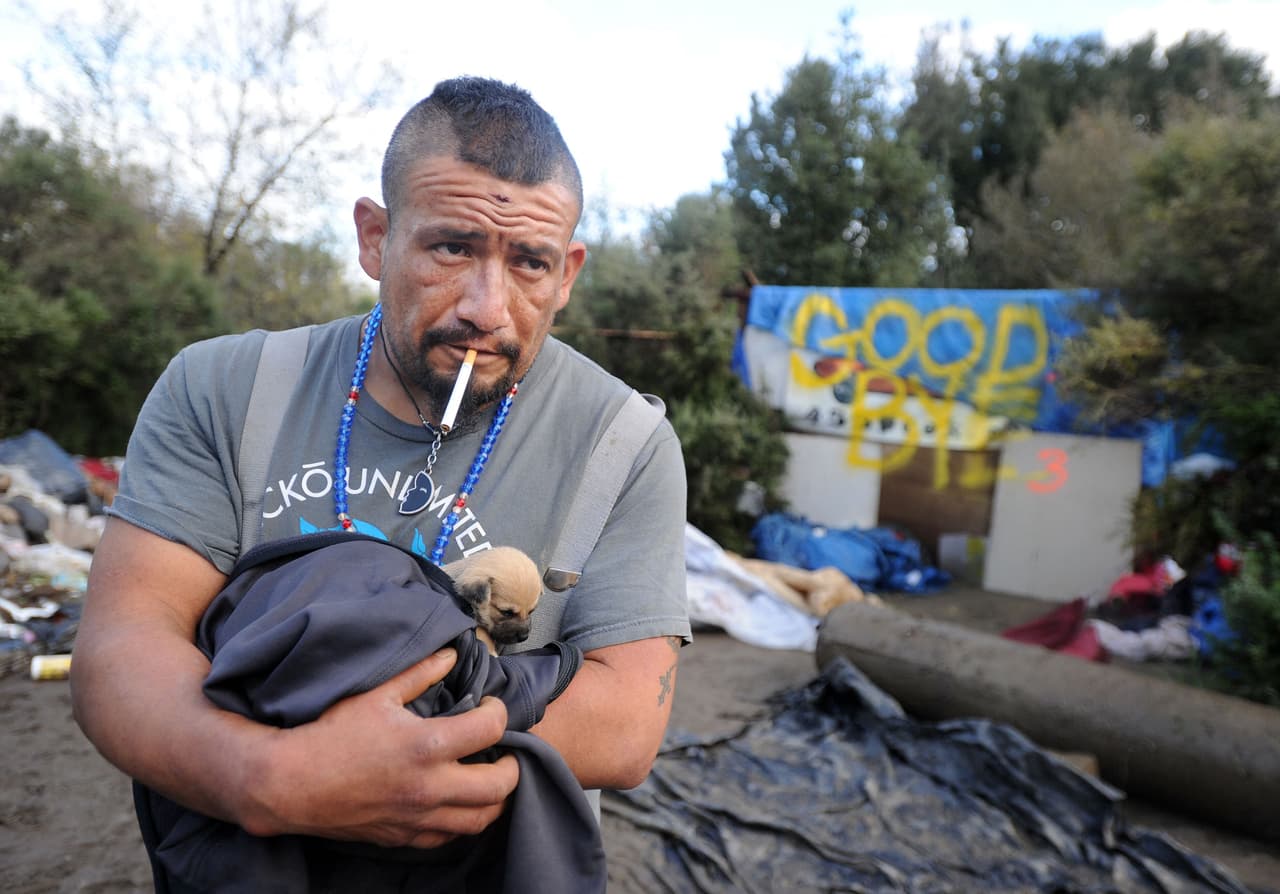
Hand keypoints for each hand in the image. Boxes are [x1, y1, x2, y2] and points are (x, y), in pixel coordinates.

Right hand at [239, 647, 517, 847]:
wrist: (291, 784)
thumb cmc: (331, 734)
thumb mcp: (376, 694)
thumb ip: (420, 673)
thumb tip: (452, 655)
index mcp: (427, 745)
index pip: (492, 729)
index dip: (499, 712)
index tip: (489, 706)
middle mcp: (430, 787)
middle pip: (500, 785)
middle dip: (511, 765)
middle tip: (504, 751)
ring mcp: (418, 817)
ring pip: (480, 819)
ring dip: (493, 798)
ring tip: (487, 778)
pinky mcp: (403, 836)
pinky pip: (449, 837)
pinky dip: (461, 820)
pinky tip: (456, 801)